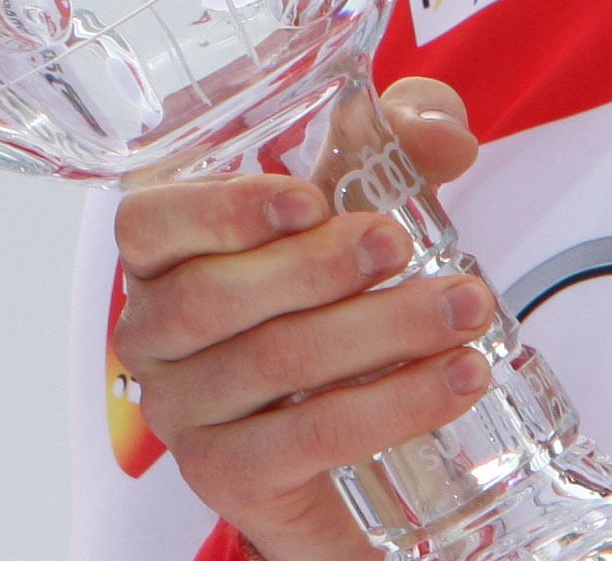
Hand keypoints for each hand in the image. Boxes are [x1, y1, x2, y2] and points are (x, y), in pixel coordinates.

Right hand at [110, 78, 489, 560]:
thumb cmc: (330, 298)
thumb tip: (439, 133)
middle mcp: (149, 335)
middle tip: (400, 245)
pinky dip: (390, 406)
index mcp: (157, 256)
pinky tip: (454, 381)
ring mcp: (182, 414)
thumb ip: (395, 143)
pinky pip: (306, 439)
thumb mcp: (357, 203)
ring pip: (271, 364)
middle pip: (213, 298)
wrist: (346, 445)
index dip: (221, 210)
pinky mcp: (228, 478)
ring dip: (378, 333)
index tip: (311, 199)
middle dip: (319, 267)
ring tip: (464, 310)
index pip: (147, 224)